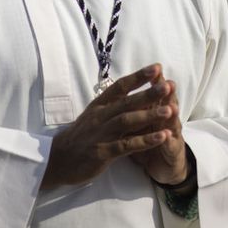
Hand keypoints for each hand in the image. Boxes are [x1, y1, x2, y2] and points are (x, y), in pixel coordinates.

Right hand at [42, 65, 179, 189]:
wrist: (58, 160)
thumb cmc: (81, 136)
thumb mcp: (94, 116)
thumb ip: (112, 105)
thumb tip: (133, 91)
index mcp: (99, 105)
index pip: (120, 86)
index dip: (138, 77)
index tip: (157, 67)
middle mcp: (100, 116)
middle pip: (127, 102)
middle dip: (148, 93)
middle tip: (168, 85)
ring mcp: (101, 134)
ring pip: (127, 121)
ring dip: (149, 115)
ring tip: (169, 110)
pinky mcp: (102, 152)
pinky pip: (126, 145)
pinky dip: (145, 141)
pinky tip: (161, 137)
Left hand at [128, 74, 190, 187]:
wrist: (165, 169)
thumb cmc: (149, 144)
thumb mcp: (138, 125)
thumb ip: (133, 109)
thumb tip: (118, 92)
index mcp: (155, 112)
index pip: (154, 94)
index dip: (154, 83)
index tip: (153, 68)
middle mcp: (166, 120)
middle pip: (166, 104)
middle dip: (164, 94)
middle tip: (166, 82)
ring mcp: (172, 136)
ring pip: (171, 123)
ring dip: (170, 114)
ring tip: (171, 106)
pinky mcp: (173, 152)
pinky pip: (169, 146)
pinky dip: (166, 141)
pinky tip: (167, 135)